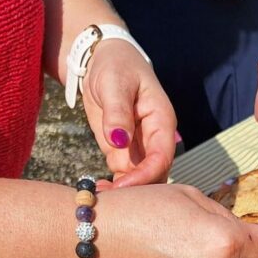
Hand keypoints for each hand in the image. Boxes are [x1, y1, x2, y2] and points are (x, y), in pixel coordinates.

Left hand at [82, 40, 176, 186]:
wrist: (102, 60)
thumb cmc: (114, 65)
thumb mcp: (114, 82)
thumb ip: (117, 112)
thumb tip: (118, 140)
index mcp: (161, 121)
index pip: (162, 156)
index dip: (145, 175)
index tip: (123, 186)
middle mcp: (155, 139)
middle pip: (155, 175)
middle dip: (135, 189)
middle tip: (107, 197)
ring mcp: (139, 148)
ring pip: (140, 181)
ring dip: (123, 192)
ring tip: (97, 197)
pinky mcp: (123, 153)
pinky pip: (123, 177)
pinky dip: (113, 186)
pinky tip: (96, 189)